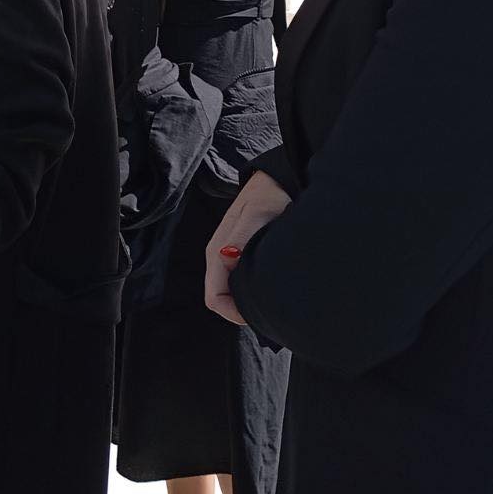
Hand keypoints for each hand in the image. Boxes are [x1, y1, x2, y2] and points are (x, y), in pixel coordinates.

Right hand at [204, 170, 291, 325]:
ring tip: (274, 298)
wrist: (279, 178)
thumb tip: (227, 258)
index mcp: (218, 250)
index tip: (259, 315)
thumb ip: (241, 238)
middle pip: (221, 297)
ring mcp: (229, 254)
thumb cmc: (271, 194)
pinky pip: (238, 280)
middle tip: (272, 309)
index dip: (233, 313)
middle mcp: (220, 254)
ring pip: (230, 290)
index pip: (214, 297)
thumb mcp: (257, 215)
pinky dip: (250, 289)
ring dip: (246, 299)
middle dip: (242, 310)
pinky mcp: (240, 252)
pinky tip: (270, 286)